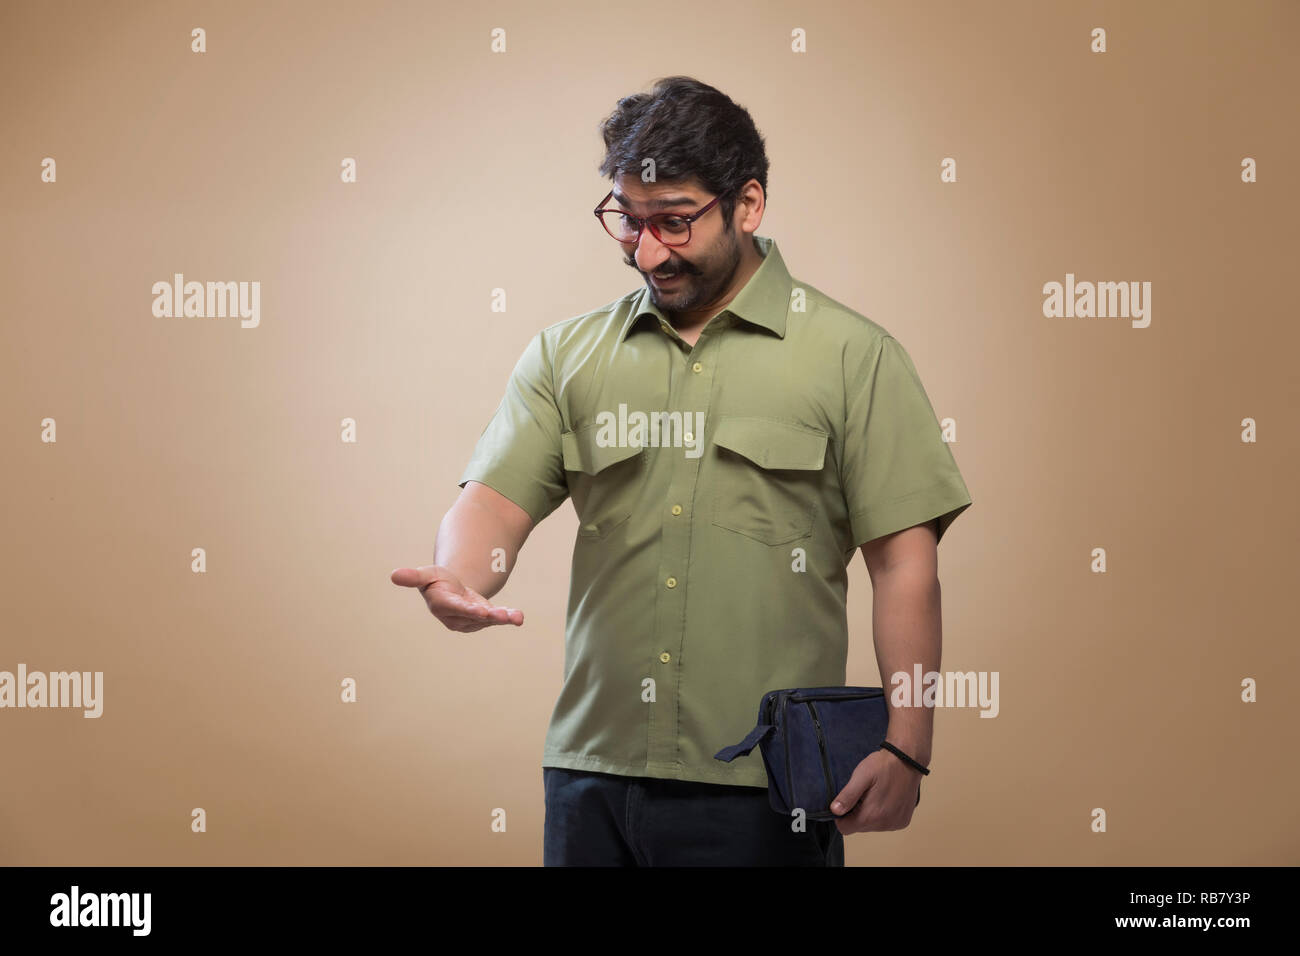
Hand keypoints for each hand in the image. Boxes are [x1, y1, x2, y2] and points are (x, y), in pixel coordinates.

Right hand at [390, 564, 523, 630]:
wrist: (449, 590)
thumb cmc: (435, 581)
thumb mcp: (425, 575)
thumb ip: (413, 577)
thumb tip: (393, 575)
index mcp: (442, 606)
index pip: (455, 608)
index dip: (467, 609)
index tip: (480, 611)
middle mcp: (457, 617)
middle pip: (474, 616)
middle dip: (487, 616)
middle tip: (500, 615)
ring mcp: (471, 620)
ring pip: (488, 619)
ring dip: (502, 617)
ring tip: (516, 617)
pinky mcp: (484, 619)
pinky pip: (497, 618)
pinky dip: (509, 617)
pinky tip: (519, 617)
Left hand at [829, 749, 921, 834]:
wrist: (908, 760)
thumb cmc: (883, 766)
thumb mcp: (861, 776)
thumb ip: (848, 795)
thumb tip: (834, 811)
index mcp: (872, 816)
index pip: (845, 828)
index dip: (841, 816)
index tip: (847, 800)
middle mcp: (885, 824)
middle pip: (859, 827)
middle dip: (856, 813)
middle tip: (863, 793)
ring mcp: (895, 824)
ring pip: (871, 826)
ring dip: (869, 814)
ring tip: (874, 794)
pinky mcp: (903, 821)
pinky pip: (884, 823)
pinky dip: (881, 814)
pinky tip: (885, 798)